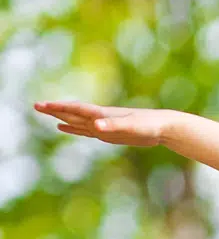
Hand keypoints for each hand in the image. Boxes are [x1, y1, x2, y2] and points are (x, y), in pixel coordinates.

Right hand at [33, 100, 174, 146]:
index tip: (42, 105)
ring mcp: (104, 125)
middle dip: (55, 110)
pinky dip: (74, 128)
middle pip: (73, 113)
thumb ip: (112, 126)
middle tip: (36, 106)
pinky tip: (66, 127)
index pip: (76, 109)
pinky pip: (86, 130)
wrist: (163, 127)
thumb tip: (95, 126)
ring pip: (78, 121)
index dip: (59, 107)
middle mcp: (101, 118)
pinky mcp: (109, 133)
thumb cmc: (149, 125)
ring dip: (62, 118)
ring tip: (48, 116)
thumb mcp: (131, 127)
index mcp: (103, 114)